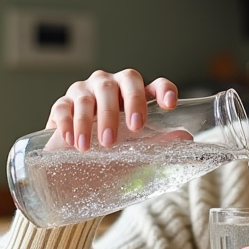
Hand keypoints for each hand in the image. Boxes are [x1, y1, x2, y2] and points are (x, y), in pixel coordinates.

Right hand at [47, 70, 177, 149]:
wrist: (72, 166)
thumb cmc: (109, 152)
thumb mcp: (135, 150)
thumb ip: (159, 143)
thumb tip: (187, 138)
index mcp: (135, 96)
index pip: (155, 85)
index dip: (164, 91)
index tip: (170, 105)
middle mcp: (112, 87)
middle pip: (124, 81)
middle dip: (131, 104)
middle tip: (134, 129)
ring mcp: (85, 92)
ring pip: (91, 96)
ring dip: (91, 121)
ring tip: (92, 147)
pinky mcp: (61, 104)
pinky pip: (64, 107)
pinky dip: (68, 124)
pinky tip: (72, 141)